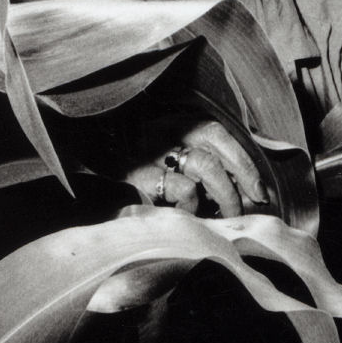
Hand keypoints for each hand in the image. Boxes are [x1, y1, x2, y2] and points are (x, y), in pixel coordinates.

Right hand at [128, 116, 269, 216]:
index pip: (215, 132)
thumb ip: (197, 165)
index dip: (242, 160)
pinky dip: (193, 205)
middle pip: (212, 139)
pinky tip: (187, 218)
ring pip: (203, 164)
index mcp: (168, 123)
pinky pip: (182, 188)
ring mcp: (147, 152)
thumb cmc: (132, 185)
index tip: (259, 189)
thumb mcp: (164, 165)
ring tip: (224, 217)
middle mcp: (158, 131)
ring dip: (223, 194)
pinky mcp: (137, 178)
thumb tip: (243, 187)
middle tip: (245, 207)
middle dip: (239, 175)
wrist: (83, 188)